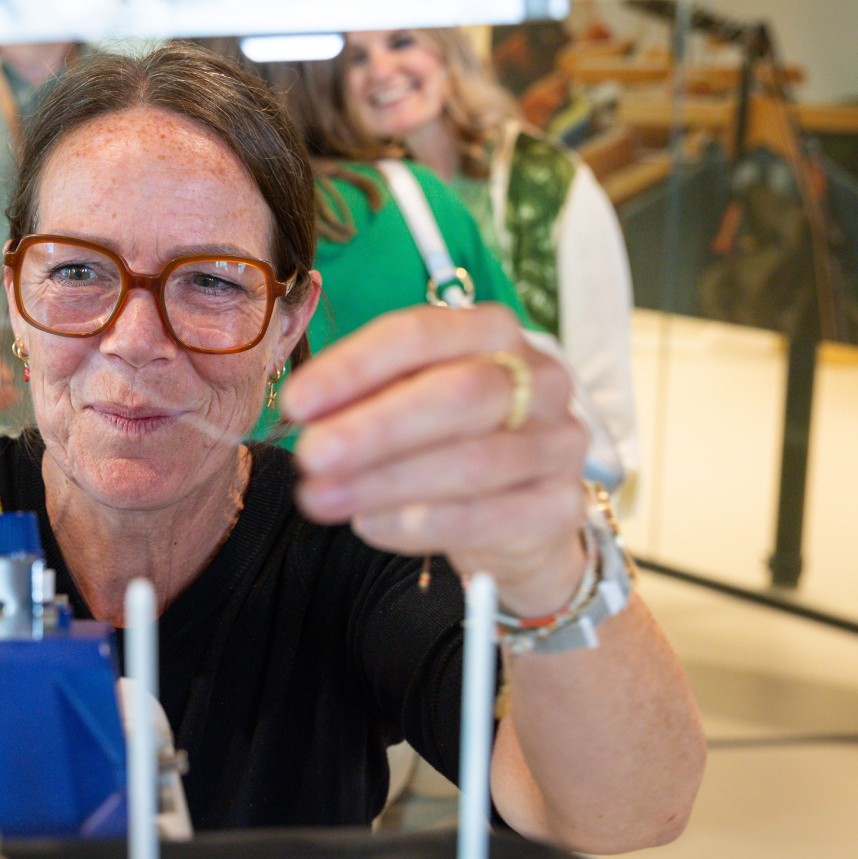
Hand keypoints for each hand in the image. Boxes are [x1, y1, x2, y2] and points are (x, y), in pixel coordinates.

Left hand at [280, 302, 589, 616]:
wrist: (522, 516)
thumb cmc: (452, 441)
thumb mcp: (411, 401)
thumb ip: (365, 398)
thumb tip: (302, 416)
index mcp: (494, 333)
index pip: (421, 333)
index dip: (355, 366)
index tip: (297, 401)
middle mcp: (540, 379)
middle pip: (457, 394)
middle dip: (374, 427)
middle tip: (310, 455)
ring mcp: (558, 444)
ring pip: (470, 462)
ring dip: (383, 482)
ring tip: (321, 498)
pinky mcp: (561, 507)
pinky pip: (483, 518)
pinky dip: (416, 524)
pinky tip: (368, 525)